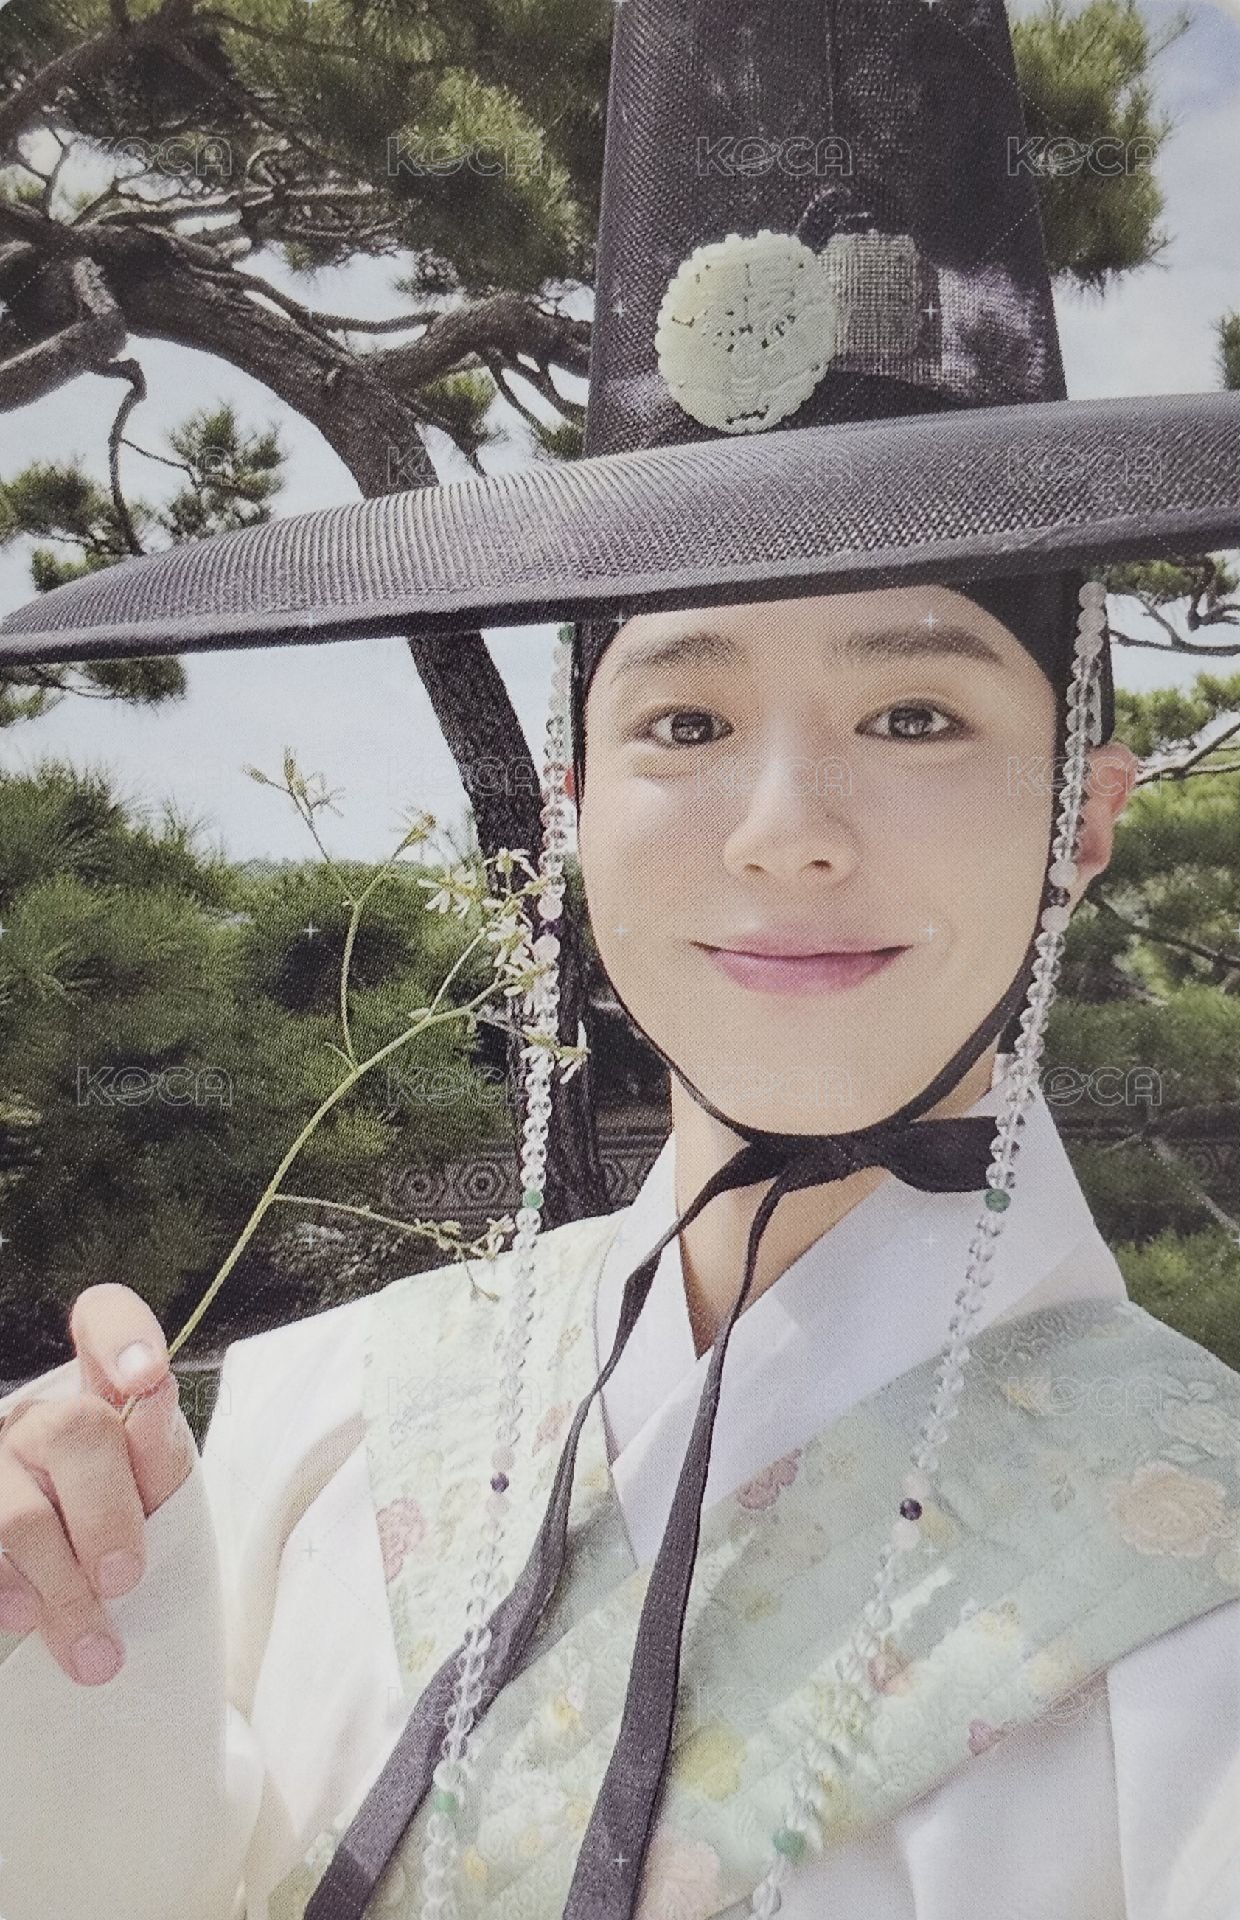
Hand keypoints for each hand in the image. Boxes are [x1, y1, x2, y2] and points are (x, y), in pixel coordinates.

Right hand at [0, 1284, 194, 1685]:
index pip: (103, 1317)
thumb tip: (151, 1396)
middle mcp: (35, 1417)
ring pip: (15, 1514)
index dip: (122, 1333)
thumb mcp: (159, 1492)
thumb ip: (159, 1451)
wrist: (80, 1591)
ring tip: (95, 1653)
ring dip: (60, 1589)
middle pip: (70, 1431)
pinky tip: (26, 1622)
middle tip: (128, 1578)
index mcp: (100, 1392)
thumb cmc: (125, 1529)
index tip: (147, 1379)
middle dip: (105, 1515)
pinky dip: (7, 1596)